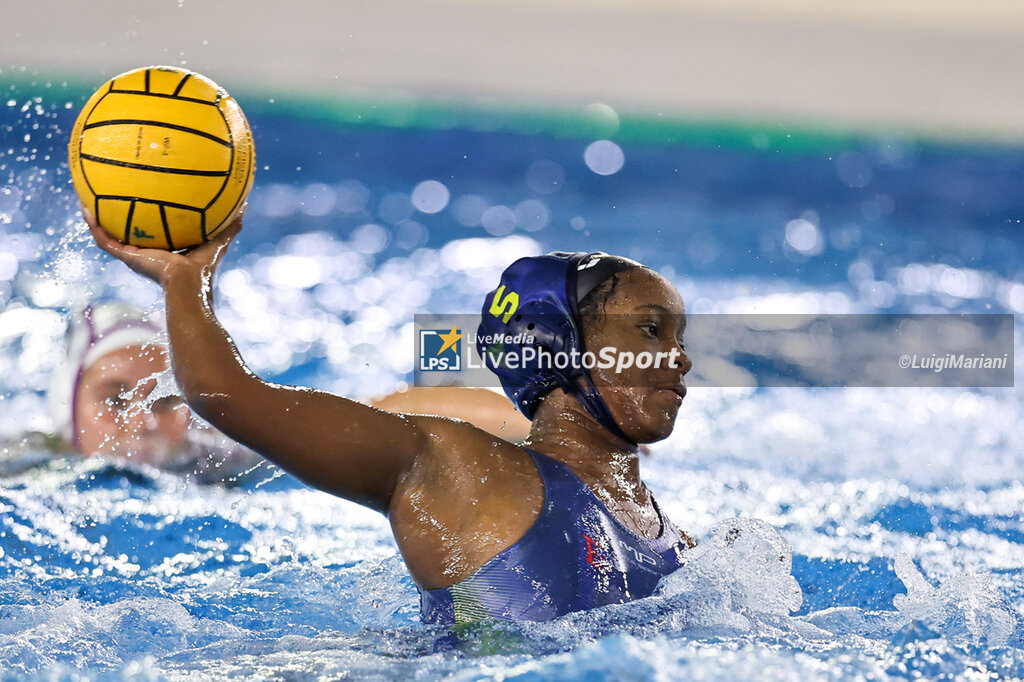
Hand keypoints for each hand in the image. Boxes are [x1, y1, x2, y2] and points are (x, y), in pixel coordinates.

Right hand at [84, 207, 242, 285]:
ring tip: (85, 200)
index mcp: (164, 251)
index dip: (144, 218)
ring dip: (96, 220)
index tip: (139, 199)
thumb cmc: (205, 269)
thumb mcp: (218, 240)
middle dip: (116, 216)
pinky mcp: (126, 258)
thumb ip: (230, 224)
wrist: (189, 286)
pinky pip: (103, 241)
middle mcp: (145, 254)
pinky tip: (86, 209)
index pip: (151, 233)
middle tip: (106, 196)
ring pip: (108, 236)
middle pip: (126, 233)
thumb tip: (245, 204)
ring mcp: (133, 257)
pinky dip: (94, 226)